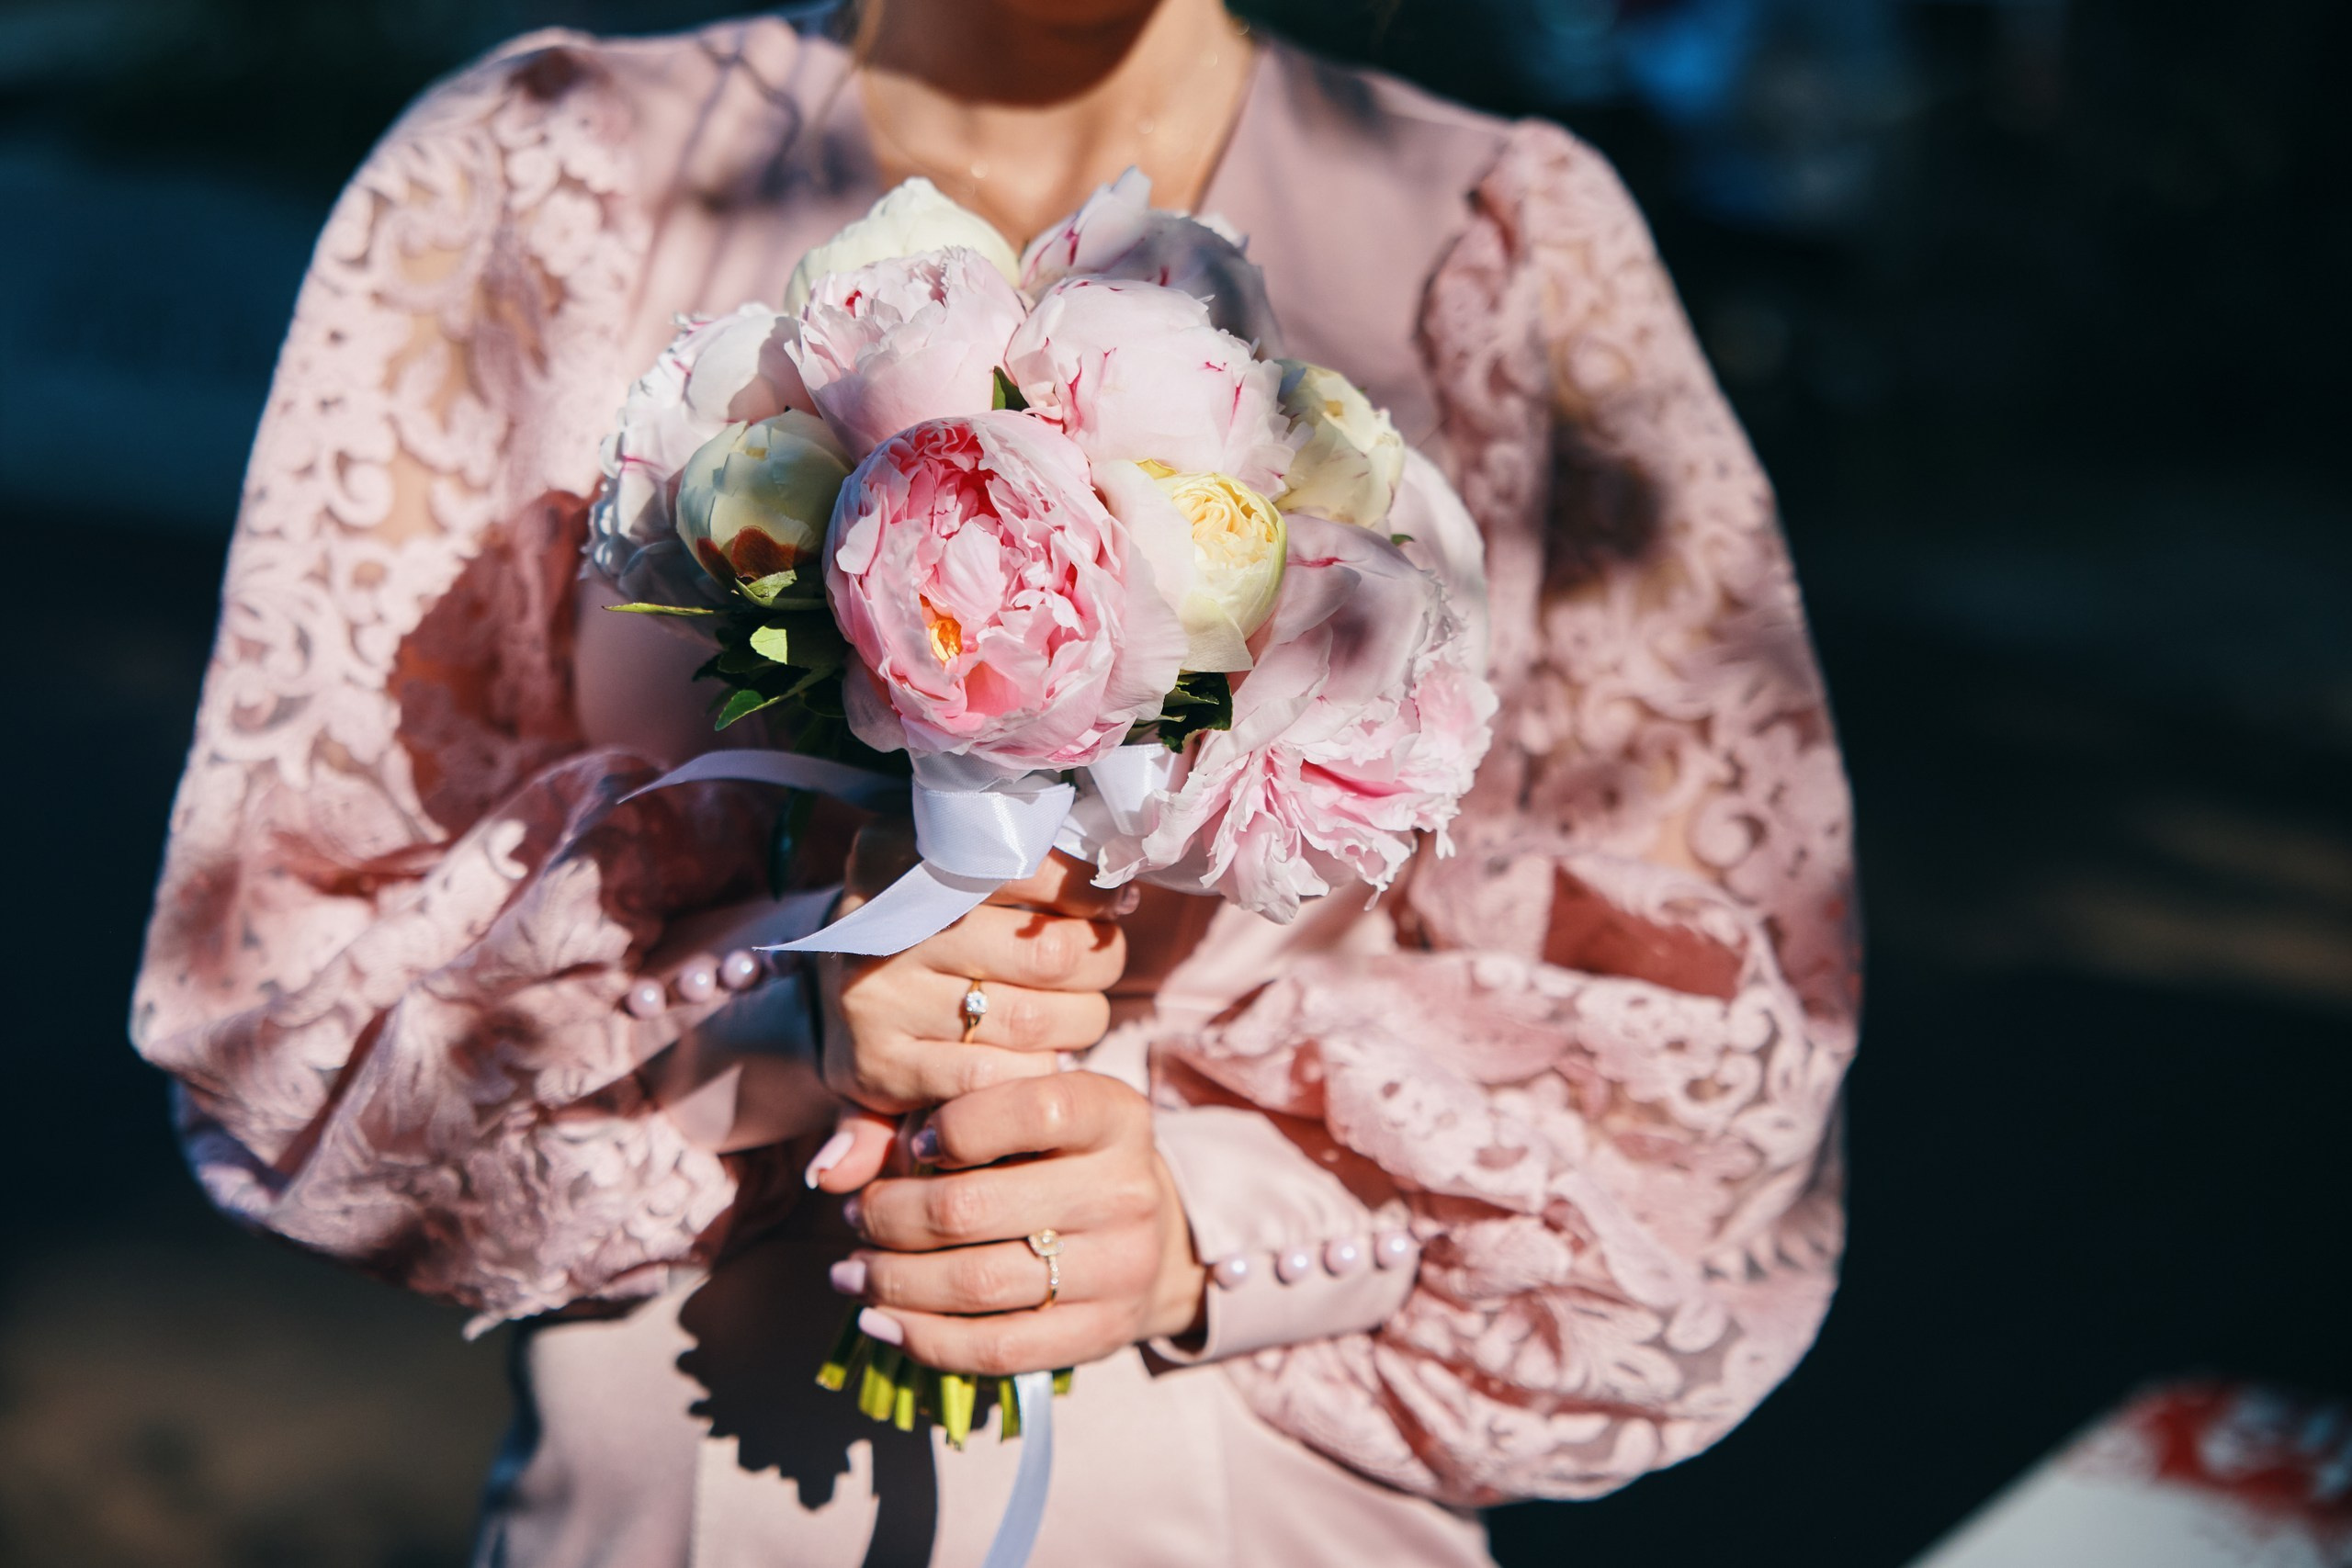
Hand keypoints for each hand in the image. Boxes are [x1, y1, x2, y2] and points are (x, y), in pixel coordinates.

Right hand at [807, 823, 1133, 1191]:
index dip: (1086, 888)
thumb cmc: (926, 929)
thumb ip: (1019, 863)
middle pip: (1045, 951)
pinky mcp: (882, 1068)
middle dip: (1099, 959)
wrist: (837, 1003)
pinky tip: (1038, 1054)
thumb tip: (1120, 889)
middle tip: (1103, 958)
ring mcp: (877, 1001)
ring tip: (1079, 1008)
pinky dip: (1036, 1069)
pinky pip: (996, 1076)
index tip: (1110, 901)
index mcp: (895, 856)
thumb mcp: (948, 873)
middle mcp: (882, 927)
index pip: (1023, 866)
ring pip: (1030, 1020)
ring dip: (1079, 1019)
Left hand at [831, 1071, 1207, 1374]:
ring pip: (977, 1284)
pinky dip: (924, 1340)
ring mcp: (1121, 1268)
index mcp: (1113, 1114)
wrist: (1152, 1235)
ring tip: (852, 1272)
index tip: (909, 1146)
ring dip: (893, 1283)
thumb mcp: (1017, 1114)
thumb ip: (926, 1119)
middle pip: (977, 1208)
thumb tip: (831, 1171)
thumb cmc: (1057, 1160)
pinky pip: (997, 1349)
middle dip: (891, 1217)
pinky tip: (881, 1322)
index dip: (953, 1127)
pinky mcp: (1102, 1334)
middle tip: (855, 1216)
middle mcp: (1127, 1189)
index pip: (1034, 1108)